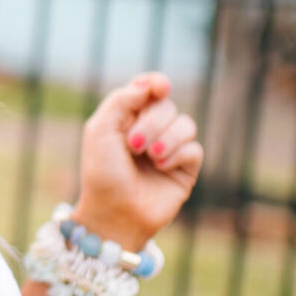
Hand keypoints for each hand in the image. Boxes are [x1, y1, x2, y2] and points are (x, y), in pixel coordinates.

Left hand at [74, 72, 201, 252]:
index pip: (148, 88)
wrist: (114, 213)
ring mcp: (170, 148)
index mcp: (128, 117)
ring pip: (186, 124)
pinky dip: (177, 156)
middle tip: (133, 146)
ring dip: (165, 139)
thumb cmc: (102, 173)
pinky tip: (161, 169)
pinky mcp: (186, 168)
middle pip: (167, 106)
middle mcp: (151, 129)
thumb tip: (150, 84)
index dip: (156, 83)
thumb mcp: (101, 131)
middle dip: (151, 123)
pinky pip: (194, 149)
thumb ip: (122, 100)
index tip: (160, 88)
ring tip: (149, 158)